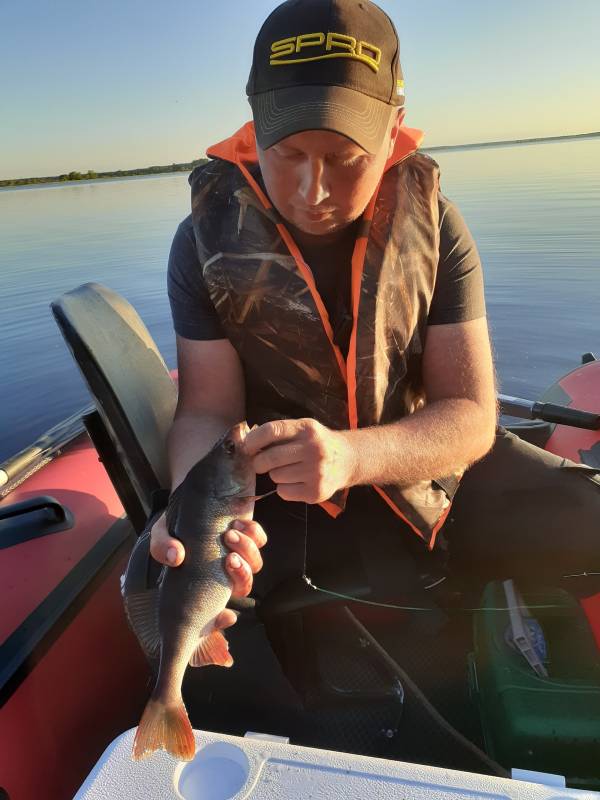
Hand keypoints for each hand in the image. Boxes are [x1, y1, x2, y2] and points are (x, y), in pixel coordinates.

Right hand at [149, 512, 266, 630]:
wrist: (189, 494)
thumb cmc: (175, 523)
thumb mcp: (161, 534)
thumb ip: (162, 547)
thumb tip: (176, 558)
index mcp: (203, 582)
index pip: (215, 611)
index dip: (223, 620)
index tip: (228, 615)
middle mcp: (223, 572)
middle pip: (243, 586)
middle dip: (241, 576)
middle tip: (229, 559)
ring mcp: (238, 552)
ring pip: (255, 564)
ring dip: (246, 551)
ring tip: (229, 535)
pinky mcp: (249, 533)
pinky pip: (261, 539)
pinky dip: (254, 533)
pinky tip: (237, 524)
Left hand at [243, 418, 356, 503]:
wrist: (348, 460)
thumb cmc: (317, 443)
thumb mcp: (303, 428)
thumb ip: (280, 433)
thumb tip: (247, 443)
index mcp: (307, 429)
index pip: (272, 431)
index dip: (254, 440)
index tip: (246, 447)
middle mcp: (313, 449)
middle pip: (270, 458)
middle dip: (259, 462)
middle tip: (261, 463)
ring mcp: (316, 472)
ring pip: (275, 476)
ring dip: (275, 474)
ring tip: (288, 470)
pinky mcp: (315, 492)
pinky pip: (283, 492)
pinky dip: (284, 488)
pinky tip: (296, 481)